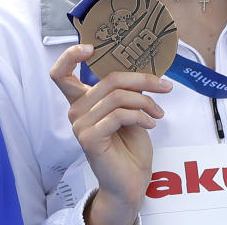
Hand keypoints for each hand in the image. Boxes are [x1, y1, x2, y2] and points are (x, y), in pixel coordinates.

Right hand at [50, 44, 171, 224]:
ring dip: (147, 101)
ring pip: (119, 96)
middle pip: (109, 79)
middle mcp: (76, 110)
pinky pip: (120, 114)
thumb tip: (144, 67)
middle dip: (143, 79)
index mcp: (83, 100)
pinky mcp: (90, 138)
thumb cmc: (131, 143)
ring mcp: (80, 125)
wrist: (132, 179)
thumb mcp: (131, 108)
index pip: (61, 73)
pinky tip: (151, 123)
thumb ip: (128, 88)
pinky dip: (142, 115)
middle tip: (165, 87)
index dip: (71, 55)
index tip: (92, 47)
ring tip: (158, 112)